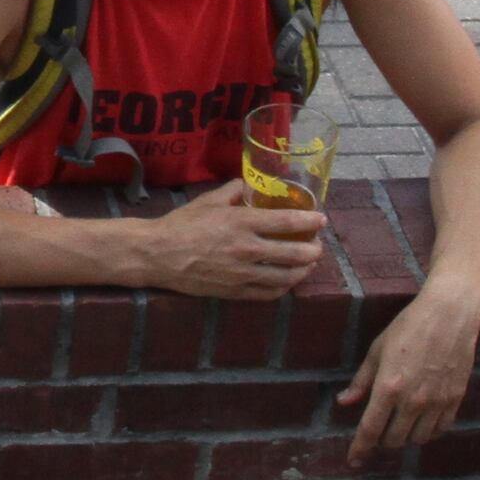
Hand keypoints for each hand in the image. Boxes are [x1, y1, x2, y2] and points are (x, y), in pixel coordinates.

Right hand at [136, 184, 326, 299]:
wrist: (157, 255)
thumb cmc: (181, 224)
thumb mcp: (208, 200)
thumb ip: (234, 191)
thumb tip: (249, 186)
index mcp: (242, 222)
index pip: (288, 221)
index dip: (310, 221)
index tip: (321, 220)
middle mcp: (247, 249)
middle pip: (294, 253)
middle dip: (314, 250)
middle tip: (318, 245)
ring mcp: (242, 274)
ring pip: (286, 277)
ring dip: (304, 271)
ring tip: (309, 264)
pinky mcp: (234, 292)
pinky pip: (268, 294)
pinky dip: (284, 288)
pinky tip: (287, 282)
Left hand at [337, 280, 479, 465]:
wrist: (451, 314)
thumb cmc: (410, 326)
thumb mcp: (378, 349)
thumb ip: (362, 380)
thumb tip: (344, 402)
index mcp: (388, 387)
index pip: (370, 430)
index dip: (359, 449)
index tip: (353, 461)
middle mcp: (413, 400)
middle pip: (393, 440)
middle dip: (382, 440)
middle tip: (380, 428)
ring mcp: (436, 401)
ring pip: (417, 440)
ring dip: (405, 437)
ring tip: (401, 424)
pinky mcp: (455, 399)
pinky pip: (440, 430)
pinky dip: (428, 432)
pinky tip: (423, 422)